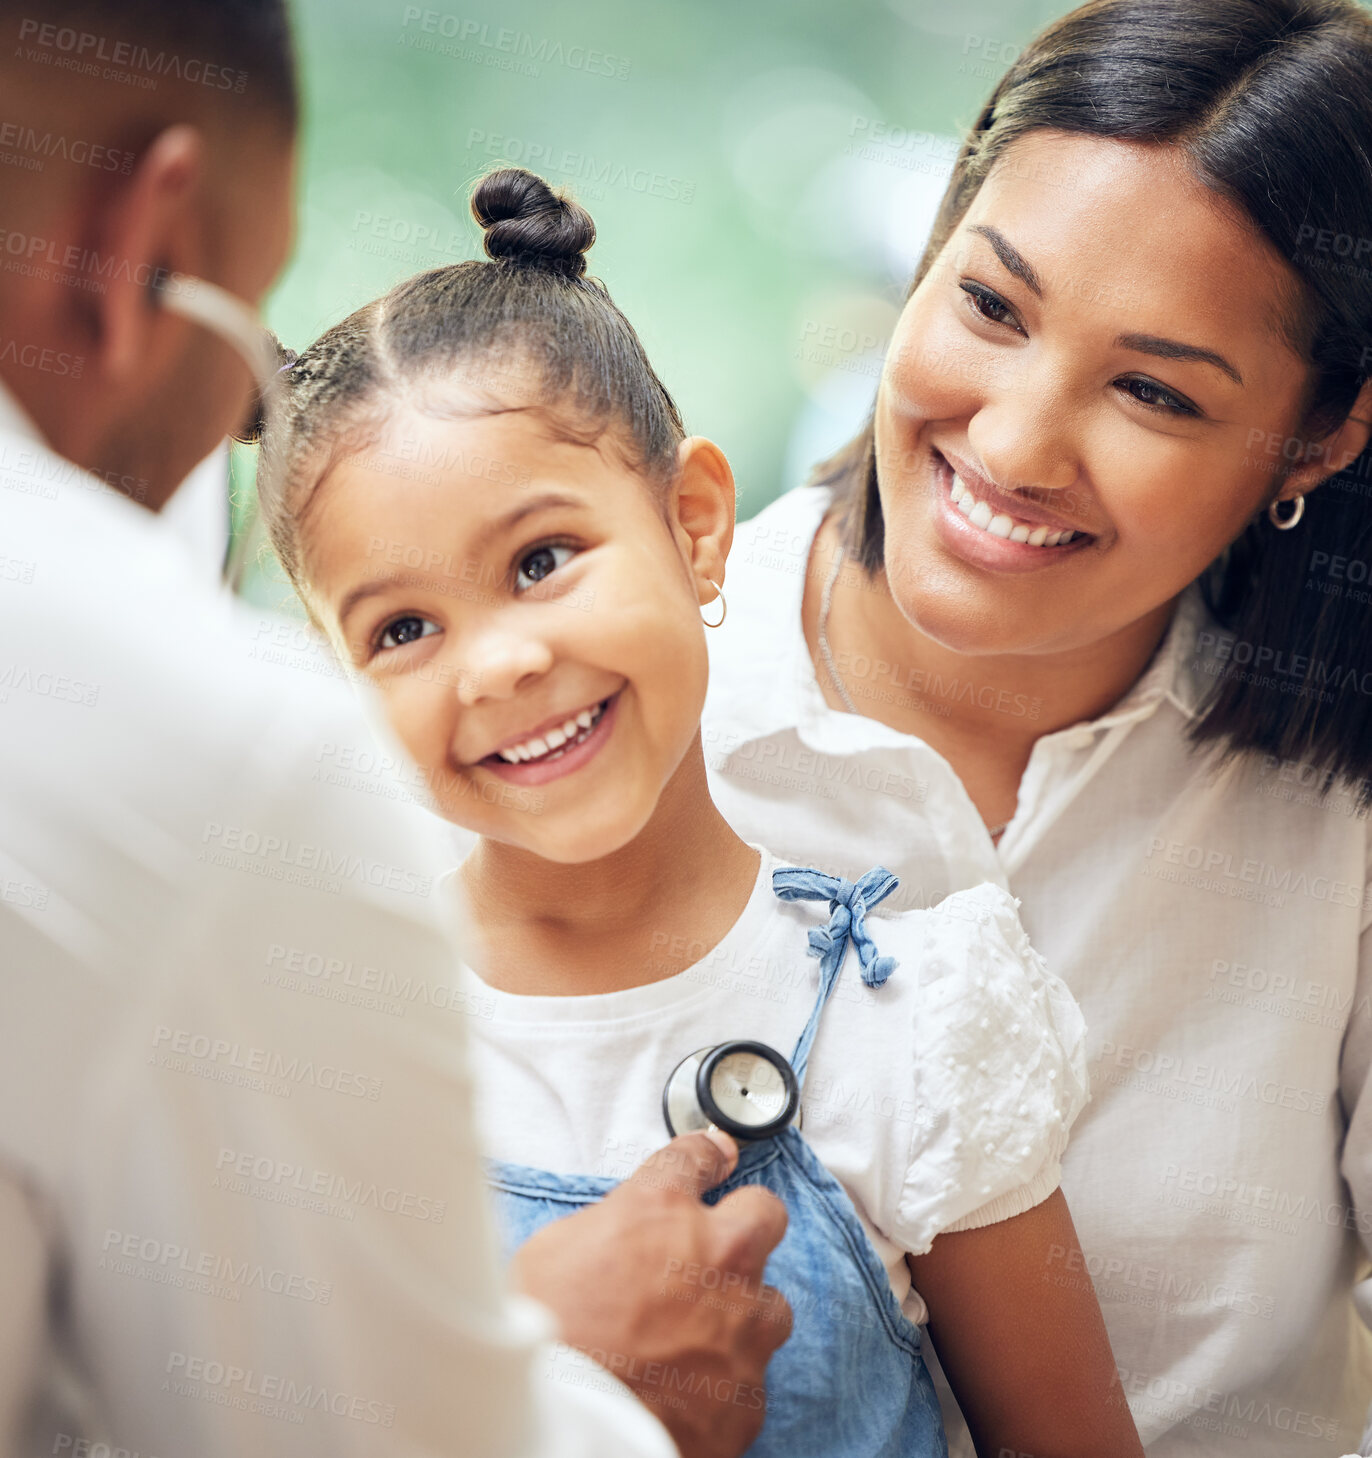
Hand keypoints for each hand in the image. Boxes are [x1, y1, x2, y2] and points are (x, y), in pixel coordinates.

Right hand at [512, 1130, 791, 1457]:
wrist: (564, 1422)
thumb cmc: (546, 1337)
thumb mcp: (554, 1249)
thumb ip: (607, 1227)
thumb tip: (617, 1234)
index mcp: (662, 1210)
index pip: (697, 1156)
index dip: (705, 1156)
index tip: (714, 1157)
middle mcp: (717, 1256)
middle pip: (764, 1212)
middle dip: (747, 1222)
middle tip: (720, 1244)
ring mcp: (742, 1326)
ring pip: (771, 1306)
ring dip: (742, 1315)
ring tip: (697, 1338)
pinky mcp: (748, 1395)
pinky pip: (752, 1380)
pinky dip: (725, 1383)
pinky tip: (688, 1390)